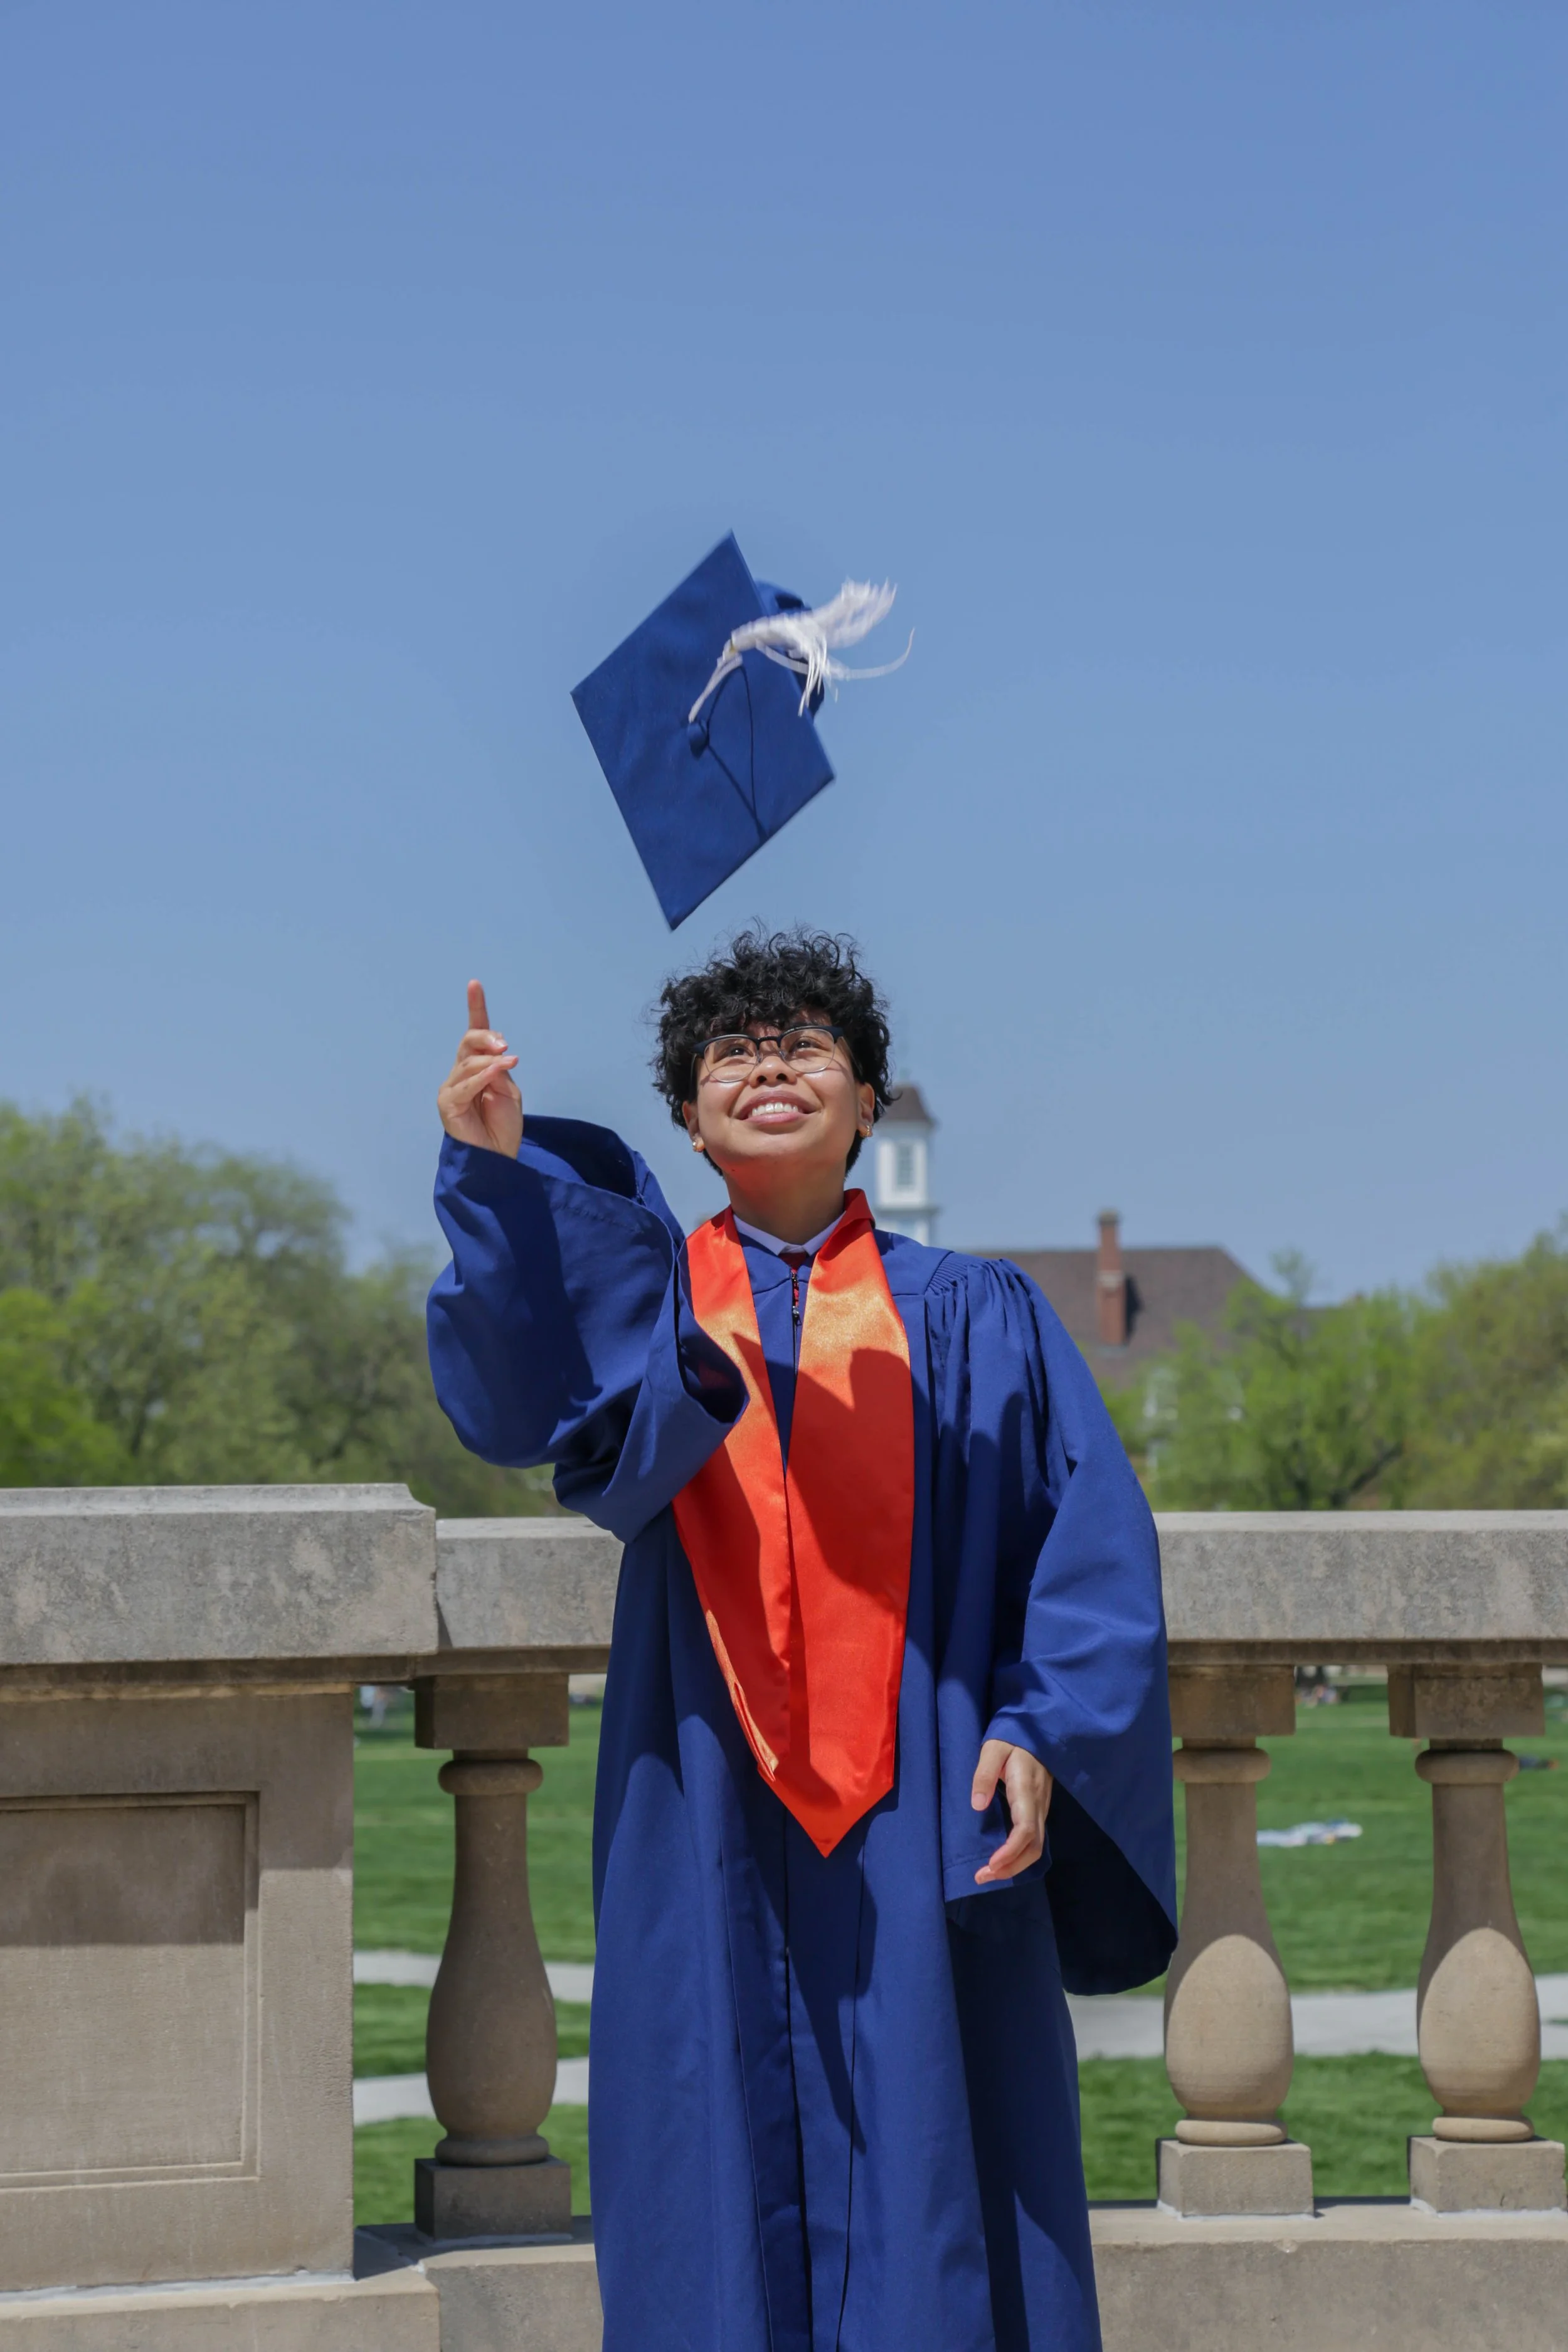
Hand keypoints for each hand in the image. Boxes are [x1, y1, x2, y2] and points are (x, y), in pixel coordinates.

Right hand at [438, 980, 522, 1157]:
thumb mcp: (508, 1092)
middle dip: (486, 1037)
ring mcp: (452, 1087)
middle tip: (505, 1045)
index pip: (475, 1035)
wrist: (497, 1158)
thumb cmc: (502, 1126)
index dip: (476, 1008)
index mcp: (477, 1068)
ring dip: (491, 1061)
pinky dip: (482, 1076)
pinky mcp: (447, 1103)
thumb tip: (494, 1056)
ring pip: (468, 1062)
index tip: (474, 984)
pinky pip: (465, 1084)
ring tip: (510, 1062)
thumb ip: (499, 1072)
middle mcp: (461, 1074)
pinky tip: (497, 1073)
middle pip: (468, 1042)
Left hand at [971, 1738, 1052, 1884]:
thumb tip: (977, 1805)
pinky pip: (1034, 1840)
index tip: (991, 1864)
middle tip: (982, 1877)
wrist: (1038, 1732)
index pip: (1025, 1829)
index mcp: (1026, 1790)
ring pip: (1036, 1847)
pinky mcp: (1039, 1811)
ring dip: (1015, 1865)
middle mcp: (1038, 1805)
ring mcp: (1042, 1809)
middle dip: (1011, 1867)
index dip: (1010, 1851)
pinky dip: (1019, 1856)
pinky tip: (1003, 1860)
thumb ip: (984, 1774)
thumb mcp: (993, 1749)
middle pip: (1034, 1847)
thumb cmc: (1012, 1739)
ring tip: (989, 1874)